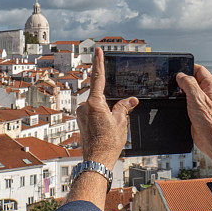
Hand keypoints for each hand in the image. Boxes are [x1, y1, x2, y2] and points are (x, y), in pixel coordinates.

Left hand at [76, 47, 138, 168]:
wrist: (97, 160)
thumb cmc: (108, 143)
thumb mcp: (120, 122)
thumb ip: (124, 107)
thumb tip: (130, 100)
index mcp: (94, 103)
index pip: (97, 77)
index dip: (99, 62)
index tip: (97, 50)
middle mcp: (84, 106)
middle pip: (100, 95)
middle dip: (110, 102)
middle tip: (115, 120)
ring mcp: (81, 114)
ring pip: (97, 106)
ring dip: (105, 112)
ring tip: (110, 129)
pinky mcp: (81, 121)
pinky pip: (93, 113)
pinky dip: (101, 117)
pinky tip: (105, 130)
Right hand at [176, 65, 211, 174]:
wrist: (211, 139)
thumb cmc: (209, 121)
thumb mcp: (196, 97)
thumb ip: (188, 83)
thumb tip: (181, 75)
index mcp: (211, 86)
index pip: (199, 70)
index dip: (188, 68)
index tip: (178, 69)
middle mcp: (208, 93)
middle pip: (194, 79)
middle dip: (183, 79)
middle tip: (174, 81)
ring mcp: (203, 101)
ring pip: (190, 90)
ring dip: (182, 90)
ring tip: (175, 92)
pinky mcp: (198, 110)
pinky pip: (189, 100)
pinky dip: (182, 99)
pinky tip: (177, 102)